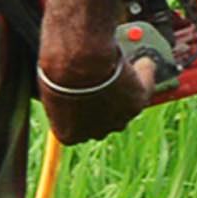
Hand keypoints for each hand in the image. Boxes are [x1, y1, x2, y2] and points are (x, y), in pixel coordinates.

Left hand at [36, 21, 173, 145]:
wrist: (79, 63)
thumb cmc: (58, 72)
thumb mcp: (51, 89)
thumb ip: (62, 98)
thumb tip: (66, 91)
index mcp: (69, 134)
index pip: (78, 128)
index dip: (83, 110)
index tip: (85, 97)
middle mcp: (94, 133)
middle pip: (104, 121)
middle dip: (104, 104)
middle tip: (104, 84)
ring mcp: (117, 121)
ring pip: (125, 107)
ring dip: (124, 91)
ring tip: (122, 71)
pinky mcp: (136, 105)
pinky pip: (144, 89)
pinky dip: (144, 75)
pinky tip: (141, 64)